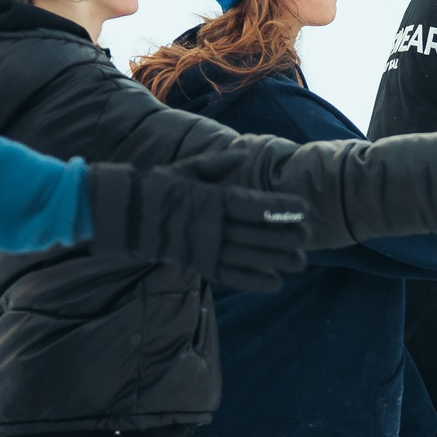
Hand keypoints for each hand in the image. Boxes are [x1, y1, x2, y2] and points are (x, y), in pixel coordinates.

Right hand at [91, 162, 309, 292]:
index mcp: (211, 198)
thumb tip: (244, 153)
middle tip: (309, 237)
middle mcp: (210, 224)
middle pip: (256, 233)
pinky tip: (275, 283)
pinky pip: (230, 275)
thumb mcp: (188, 169)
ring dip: (276, 261)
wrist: (127, 216)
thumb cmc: (161, 187)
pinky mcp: (199, 265)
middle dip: (285, 236)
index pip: (253, 204)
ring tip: (301, 262)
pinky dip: (253, 281)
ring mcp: (204, 247)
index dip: (280, 207)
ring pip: (248, 256)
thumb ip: (218, 163)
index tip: (304, 209)